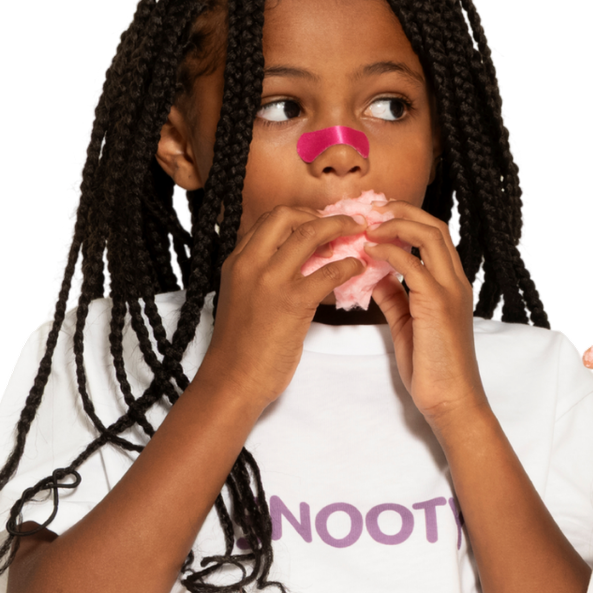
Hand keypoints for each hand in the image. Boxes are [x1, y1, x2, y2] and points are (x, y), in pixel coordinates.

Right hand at [202, 205, 364, 409]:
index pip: (269, 219)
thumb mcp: (243, 296)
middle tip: (344, 224)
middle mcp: (250, 263)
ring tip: (359, 235)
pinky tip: (357, 269)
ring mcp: (271, 280)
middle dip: (320, 214)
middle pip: (287, 215)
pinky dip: (349, 265)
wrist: (234, 379)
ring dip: (341, 228)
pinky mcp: (293, 301)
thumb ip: (263, 273)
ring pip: (310, 233)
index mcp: (237, 261)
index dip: (301, 214)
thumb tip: (299, 258)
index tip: (321, 222)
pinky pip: (330, 270)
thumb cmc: (242, 344)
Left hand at [363, 202, 487, 426]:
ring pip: (430, 235)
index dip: (407, 219)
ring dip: (397, 224)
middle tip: (370, 210)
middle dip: (401, 211)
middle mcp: (456, 282)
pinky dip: (389, 252)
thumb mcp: (409, 326)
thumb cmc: (432, 370)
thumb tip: (375, 277)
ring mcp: (450, 291)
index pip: (435, 237)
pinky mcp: (437, 304)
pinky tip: (369, 253)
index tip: (377, 217)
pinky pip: (413, 265)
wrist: (451, 400)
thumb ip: (395, 298)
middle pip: (435, 227)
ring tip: (369, 226)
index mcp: (452, 286)